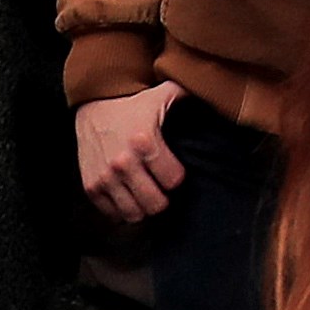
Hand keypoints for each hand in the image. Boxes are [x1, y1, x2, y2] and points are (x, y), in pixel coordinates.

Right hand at [76, 82, 185, 222]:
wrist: (92, 104)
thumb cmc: (132, 103)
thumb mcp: (163, 94)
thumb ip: (190, 96)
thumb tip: (219, 94)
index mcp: (145, 141)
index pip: (173, 180)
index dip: (177, 178)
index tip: (174, 173)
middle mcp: (123, 163)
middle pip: (155, 204)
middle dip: (163, 198)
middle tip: (162, 190)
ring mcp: (105, 177)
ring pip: (134, 214)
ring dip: (143, 208)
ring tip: (146, 195)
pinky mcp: (90, 187)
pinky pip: (112, 215)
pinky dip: (122, 210)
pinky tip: (128, 197)